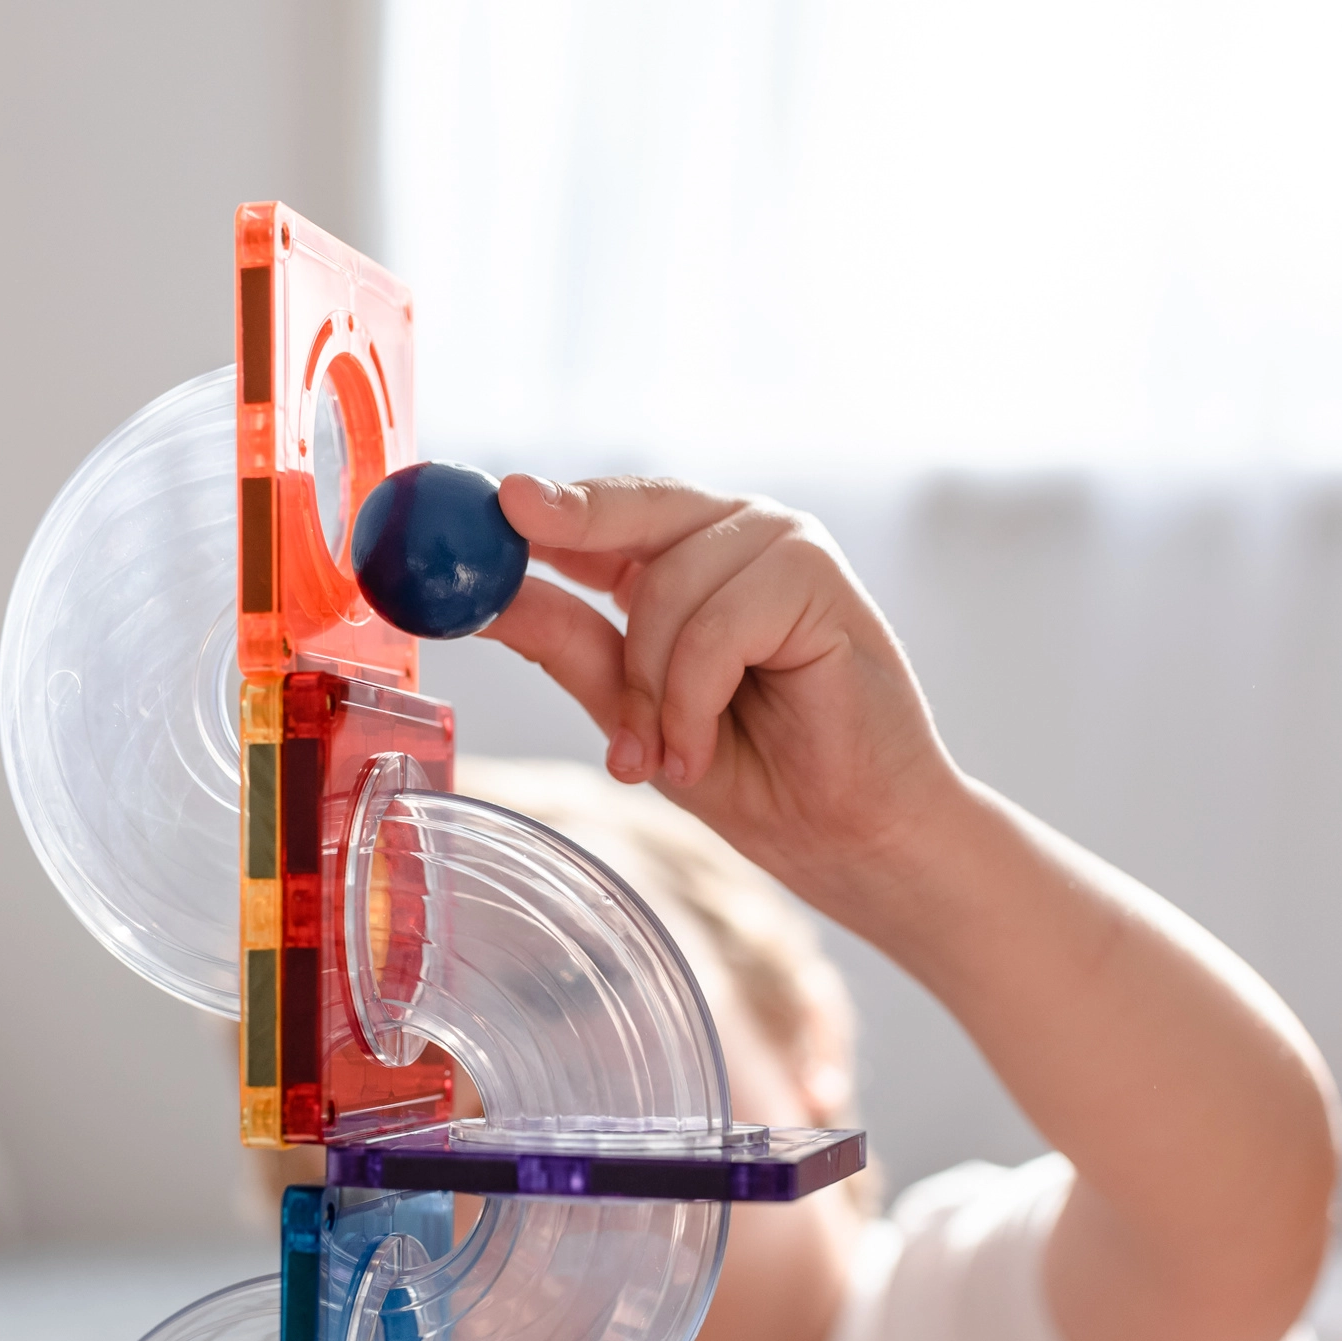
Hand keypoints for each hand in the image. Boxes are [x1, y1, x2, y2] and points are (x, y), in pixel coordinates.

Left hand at [489, 474, 1341, 1340]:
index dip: (540, 507)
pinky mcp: (821, 581)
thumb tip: (490, 595)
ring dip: (651, 684)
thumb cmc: (763, 783)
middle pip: (628, 510)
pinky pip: (715, 621)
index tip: (484, 498)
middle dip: (568, 538)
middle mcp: (741, 540)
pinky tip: (703, 750)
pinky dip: (693, 694)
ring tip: (670, 755)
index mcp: (694, 564)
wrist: (857, 841)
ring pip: (665, 581)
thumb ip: (575, 646)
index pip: (605, 516)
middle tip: (516, 530)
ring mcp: (786, 551)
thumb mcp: (639, 713)